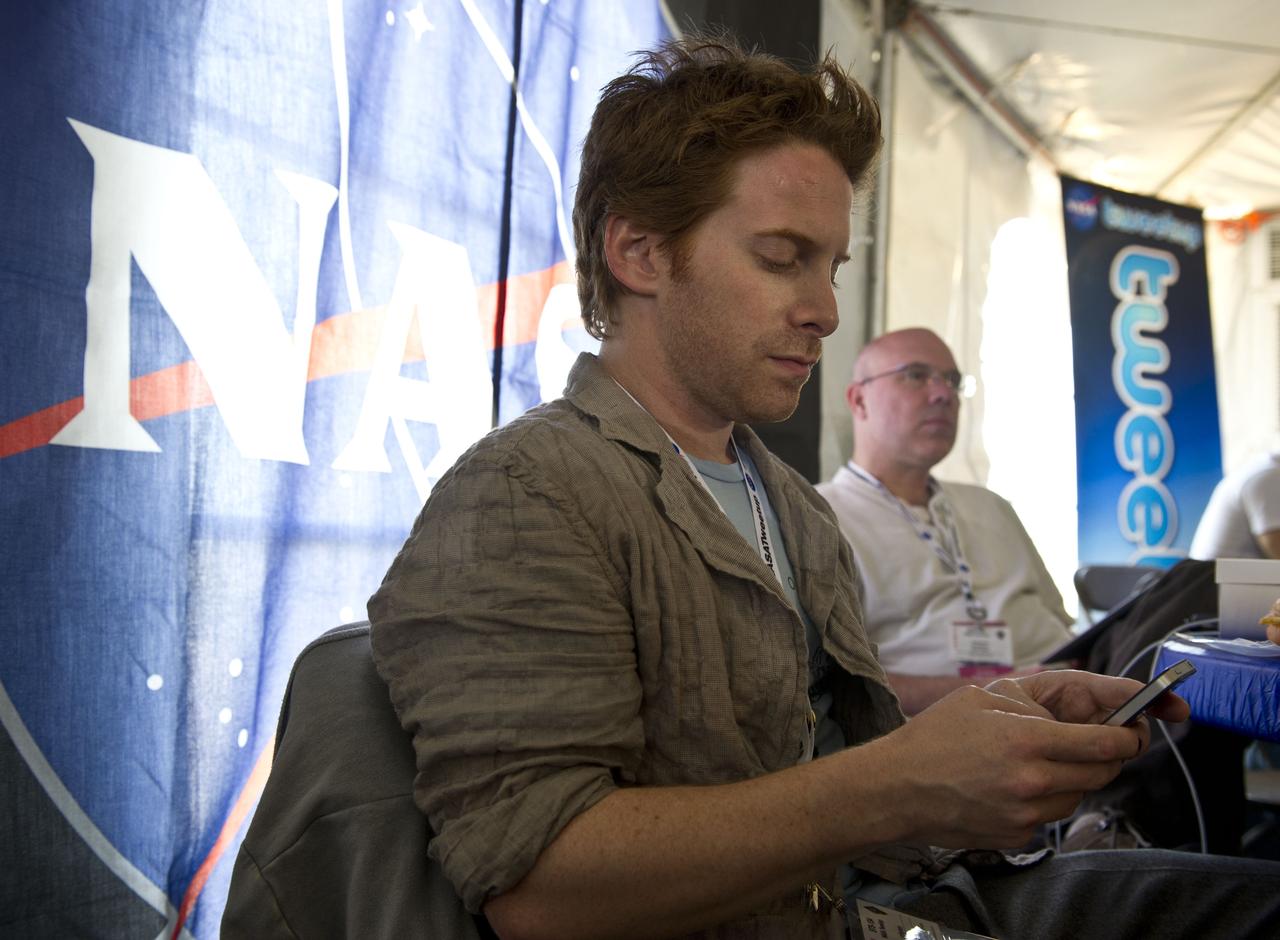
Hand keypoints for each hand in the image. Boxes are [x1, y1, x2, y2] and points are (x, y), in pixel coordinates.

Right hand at [864, 673, 1168, 849]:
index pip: (1107, 743)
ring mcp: (1026, 815)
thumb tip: (1079, 708)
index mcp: (1027, 740)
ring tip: (1038, 760)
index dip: (1130, 734)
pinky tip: (1012, 785)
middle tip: (1096, 741)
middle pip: (1103, 773)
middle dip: (1108, 755)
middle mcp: (1033, 782)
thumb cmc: (934, 737)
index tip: (1135, 728)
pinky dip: (1044, 799)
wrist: (894, 789)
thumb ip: (1036, 701)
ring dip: (1073, 777)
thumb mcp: (983, 697)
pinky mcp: (1017, 838)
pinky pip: (1049, 817)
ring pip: (1078, 796)